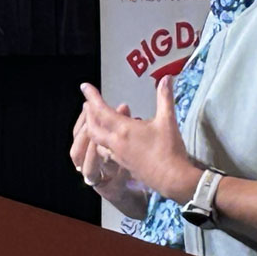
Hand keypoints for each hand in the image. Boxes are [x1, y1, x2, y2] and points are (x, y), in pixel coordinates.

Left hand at [79, 77, 200, 203]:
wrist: (172, 178)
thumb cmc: (169, 148)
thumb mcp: (167, 120)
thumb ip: (164, 97)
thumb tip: (167, 77)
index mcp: (123, 129)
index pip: (101, 110)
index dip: (92, 97)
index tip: (84, 86)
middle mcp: (116, 142)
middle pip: (93, 127)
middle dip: (88, 114)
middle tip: (88, 103)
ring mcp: (118, 155)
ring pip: (98, 141)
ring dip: (94, 130)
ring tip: (96, 121)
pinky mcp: (123, 165)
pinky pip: (106, 152)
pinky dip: (103, 143)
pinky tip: (110, 141)